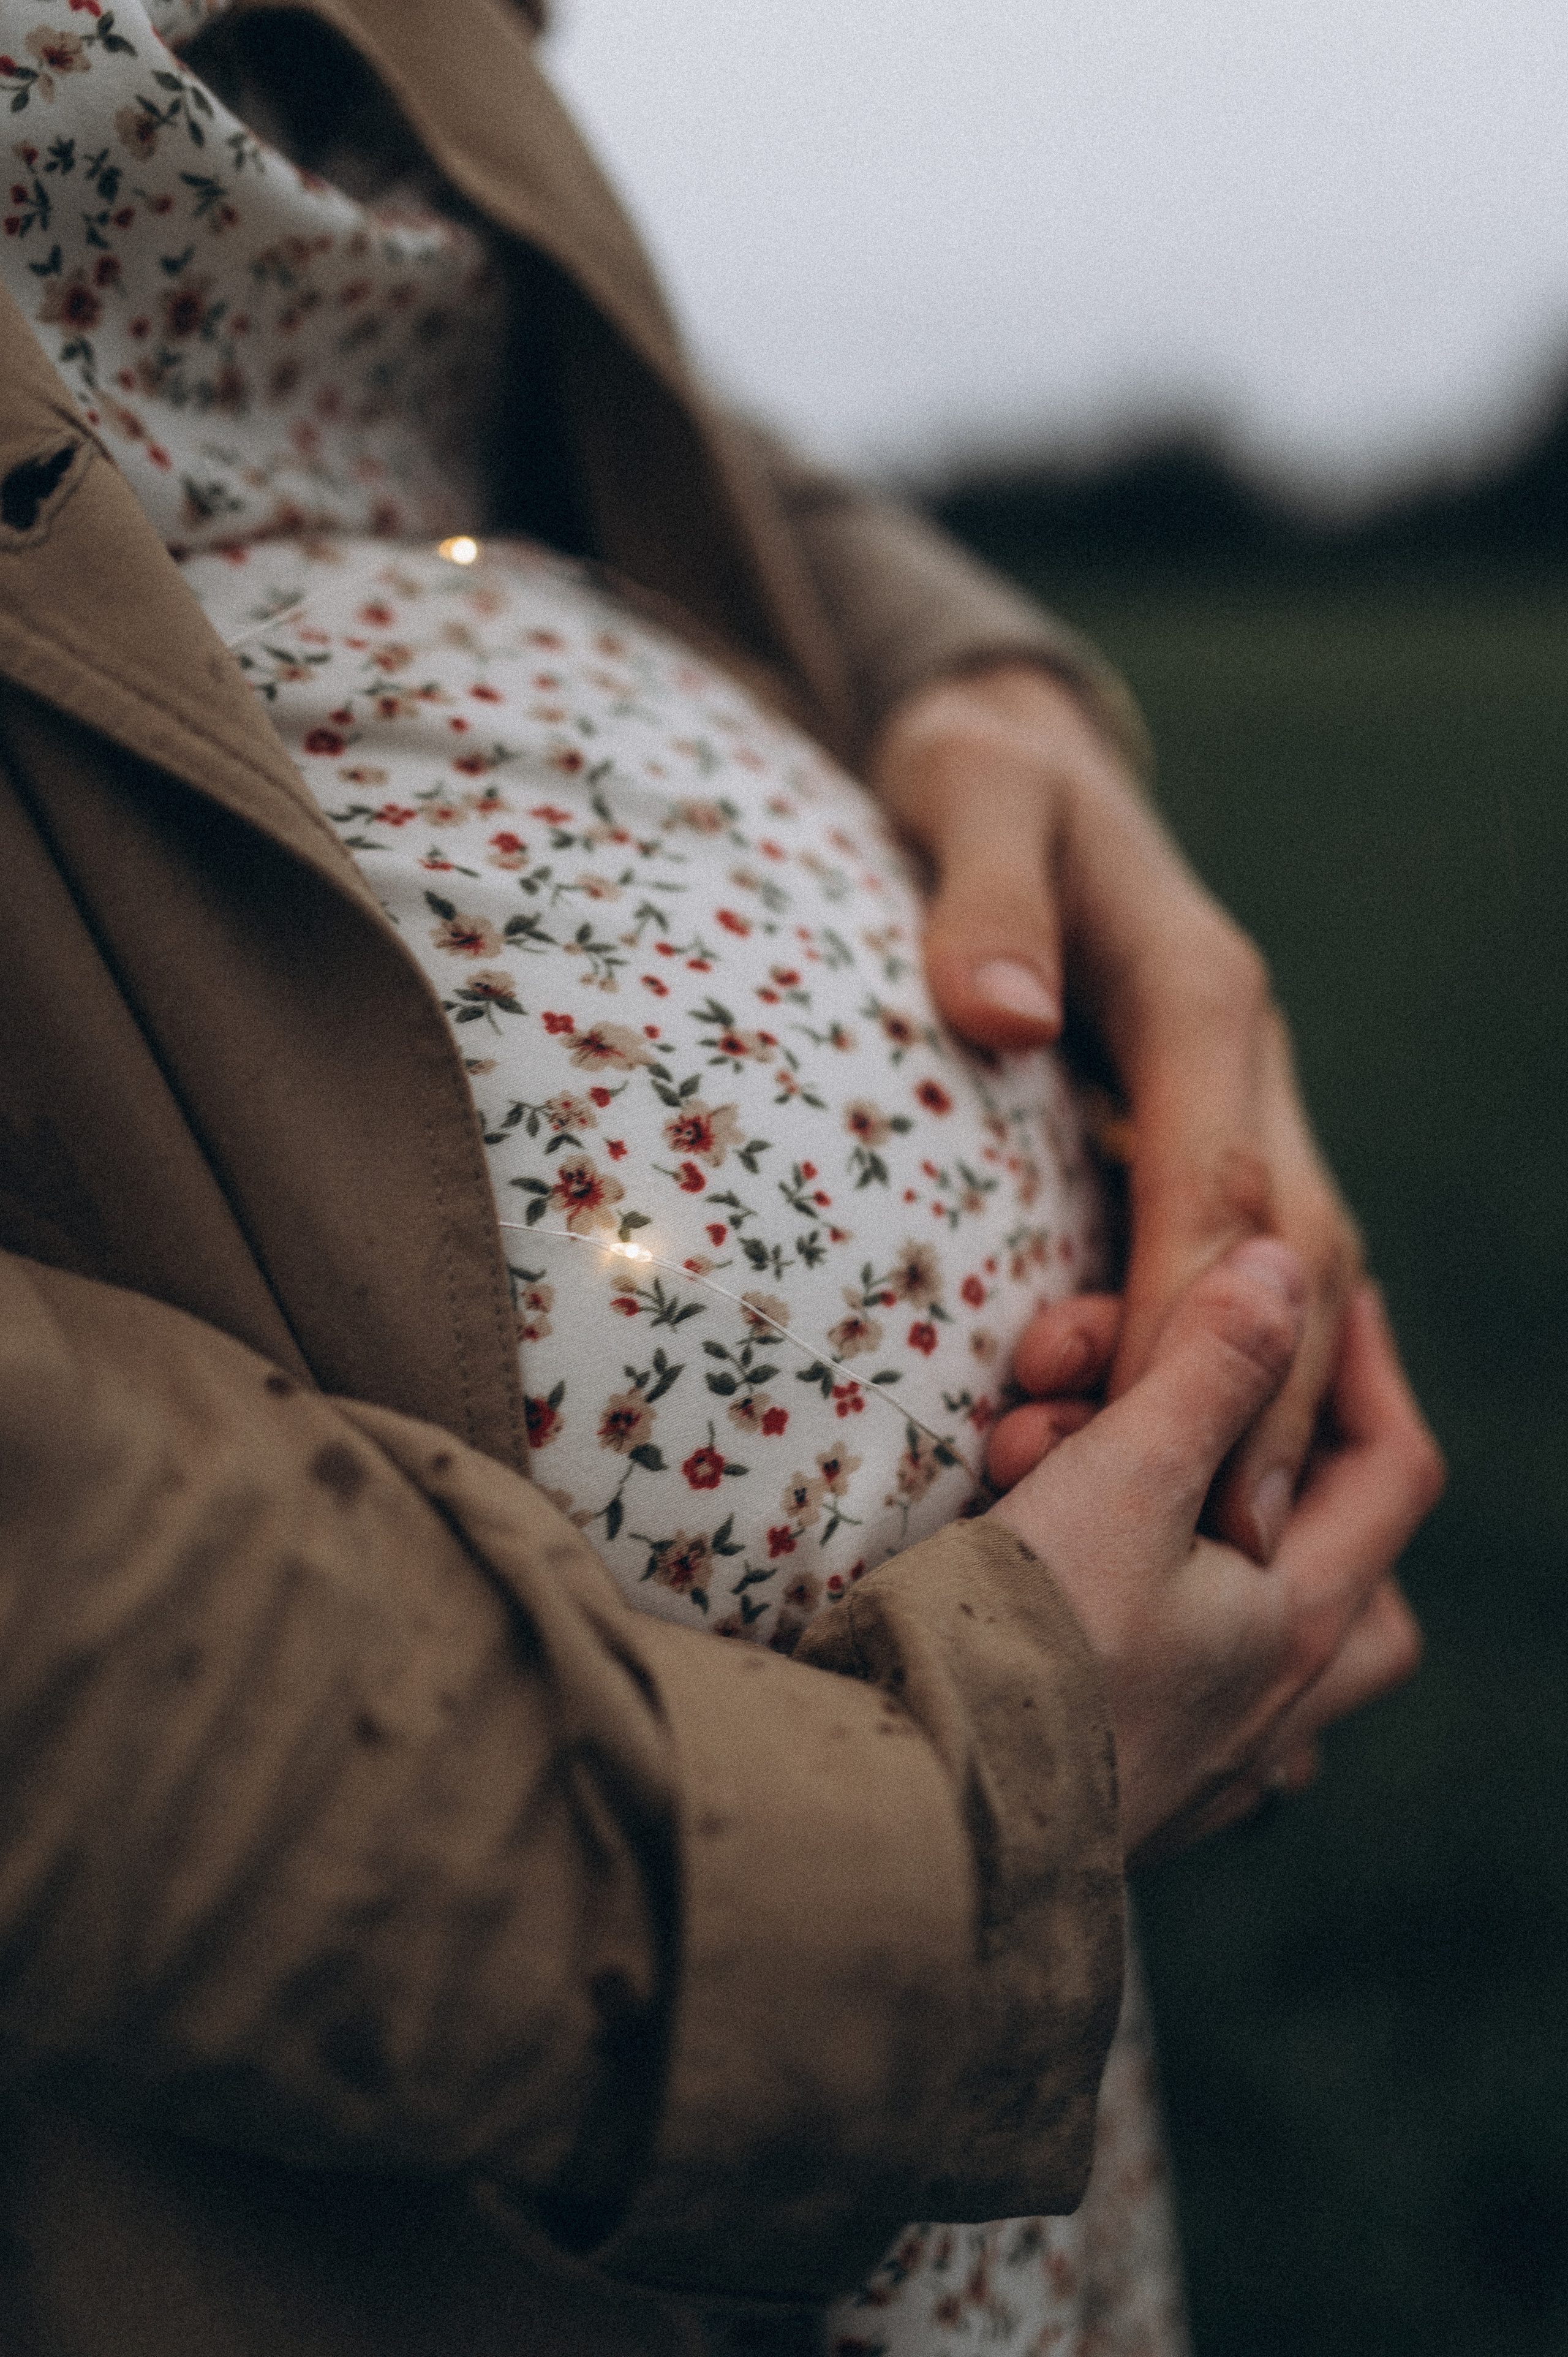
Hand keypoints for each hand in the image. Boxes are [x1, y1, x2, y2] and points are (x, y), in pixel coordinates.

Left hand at [868, 661, 1363, 1563]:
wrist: (1017, 760)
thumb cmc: (979, 780)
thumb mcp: (973, 794)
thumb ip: (986, 895)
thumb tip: (999, 1017)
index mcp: (1201, 993)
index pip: (1220, 1181)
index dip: (1201, 1320)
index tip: (1178, 1446)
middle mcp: (1241, 1062)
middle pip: (1287, 1252)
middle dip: (1263, 1397)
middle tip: (1225, 1549)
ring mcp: (1232, 1102)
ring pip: (1284, 1273)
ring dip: (1260, 1398)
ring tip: (1218, 1539)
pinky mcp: (1194, 1136)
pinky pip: (1234, 1264)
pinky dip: (1231, 1360)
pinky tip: (1196, 1460)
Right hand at [986, 1239, 1440, 1863]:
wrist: (917, 1827)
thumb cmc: (1021, 1646)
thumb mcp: (1121, 1479)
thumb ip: (1208, 1370)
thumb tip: (1289, 1268)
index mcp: (1294, 1624)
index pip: (1392, 1471)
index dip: (1366, 1366)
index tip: (1317, 1295)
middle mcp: (1273, 1712)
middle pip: (1366, 1595)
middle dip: (1326, 1498)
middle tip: (1259, 1429)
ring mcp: (1208, 1776)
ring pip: (1286, 1676)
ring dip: (1253, 1589)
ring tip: (1177, 1522)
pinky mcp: (1133, 1812)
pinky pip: (1207, 1736)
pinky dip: (1188, 1670)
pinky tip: (1130, 1644)